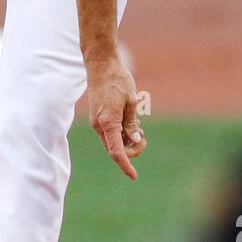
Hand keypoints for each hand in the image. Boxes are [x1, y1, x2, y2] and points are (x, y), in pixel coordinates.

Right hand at [86, 55, 146, 179]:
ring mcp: (97, 122)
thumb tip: (135, 141)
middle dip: (131, 149)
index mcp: (107, 122)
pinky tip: (131, 123)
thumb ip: (132, 123)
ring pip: (113, 142)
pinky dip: (122, 133)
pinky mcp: (98, 118)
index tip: (134, 177)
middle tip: (144, 137)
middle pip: (116, 149)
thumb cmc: (117, 80)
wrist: (100, 65)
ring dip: (127, 140)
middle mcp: (99, 125)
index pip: (116, 151)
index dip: (126, 165)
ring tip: (139, 126)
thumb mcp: (131, 101)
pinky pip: (110, 133)